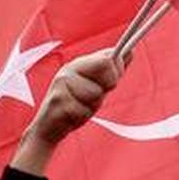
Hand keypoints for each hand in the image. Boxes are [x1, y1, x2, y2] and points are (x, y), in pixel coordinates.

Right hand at [12, 49, 120, 174]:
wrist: (47, 128)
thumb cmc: (74, 105)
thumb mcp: (93, 86)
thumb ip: (111, 70)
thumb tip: (132, 51)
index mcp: (78, 64)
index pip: (107, 57)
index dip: (117, 69)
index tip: (113, 80)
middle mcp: (68, 70)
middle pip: (105, 67)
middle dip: (107, 86)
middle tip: (94, 96)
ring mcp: (62, 85)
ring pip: (96, 93)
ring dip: (93, 106)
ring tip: (79, 107)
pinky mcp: (59, 102)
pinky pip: (85, 111)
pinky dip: (82, 117)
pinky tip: (71, 116)